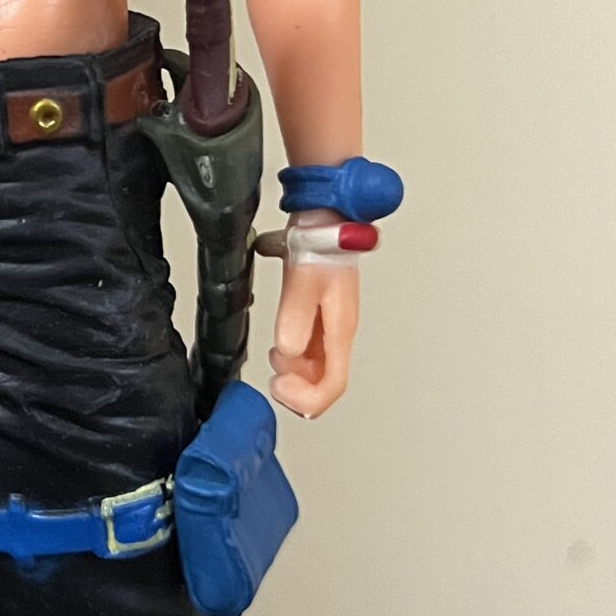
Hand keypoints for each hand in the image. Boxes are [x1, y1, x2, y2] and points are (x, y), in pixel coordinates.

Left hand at [268, 233, 358, 417]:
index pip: (333, 384)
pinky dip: (292, 356)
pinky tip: (279, 347)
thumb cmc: (322, 242)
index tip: (281, 387)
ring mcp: (330, 326)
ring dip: (294, 372)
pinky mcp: (320, 317)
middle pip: (325, 382)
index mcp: (341, 328)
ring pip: (316, 368)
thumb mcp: (303, 279)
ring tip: (275, 357)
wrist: (325, 218)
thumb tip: (287, 351)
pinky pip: (309, 351)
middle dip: (298, 388)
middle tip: (275, 379)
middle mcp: (338, 332)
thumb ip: (295, 316)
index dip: (308, 398)